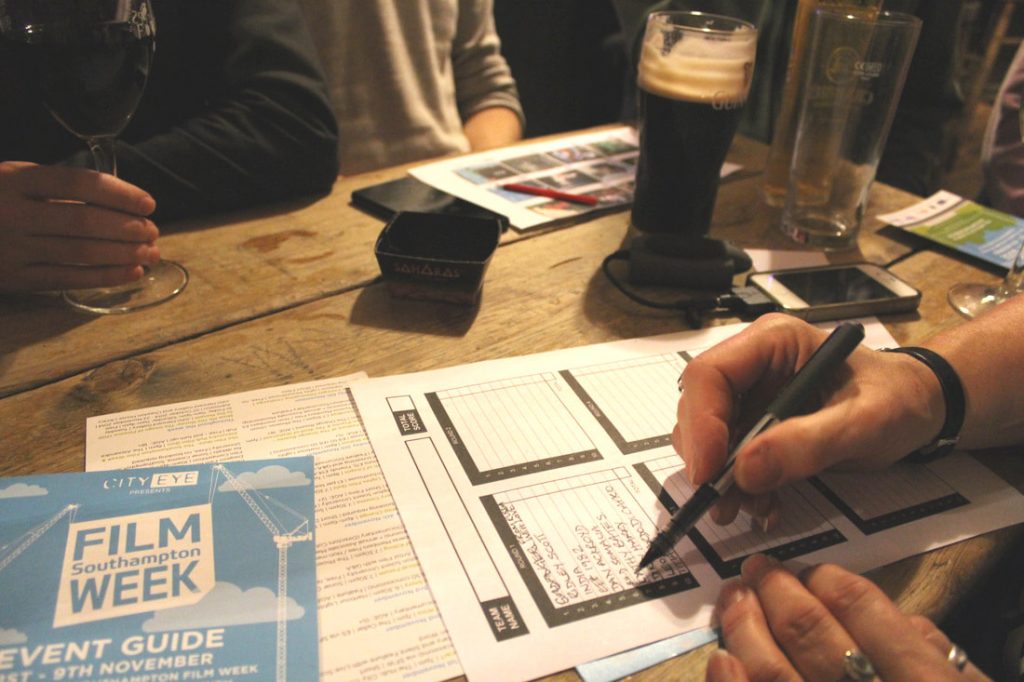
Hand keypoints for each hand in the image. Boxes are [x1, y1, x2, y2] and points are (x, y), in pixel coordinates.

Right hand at [0, 161, 159, 292]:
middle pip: (85, 221)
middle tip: (153, 231)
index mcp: (15, 180)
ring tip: (151, 253)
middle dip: (128, 228)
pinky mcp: (13, 278)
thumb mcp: (13, 178)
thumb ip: (57, 186)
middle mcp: (13, 213)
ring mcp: (12, 248)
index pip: (80, 183)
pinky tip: (130, 272)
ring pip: (80, 252)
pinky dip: (104, 276)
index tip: (148, 203)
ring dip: (124, 254)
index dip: (120, 194)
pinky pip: (66, 278)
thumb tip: (120, 202)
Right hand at [672, 314, 943, 526]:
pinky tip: (768, 506)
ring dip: (724, 480)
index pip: (709, 374)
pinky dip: (742, 488)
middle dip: (708, 459)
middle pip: (699, 407)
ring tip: (757, 508)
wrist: (919, 410)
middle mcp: (751, 365)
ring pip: (708, 438)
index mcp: (771, 342)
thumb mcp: (864, 422)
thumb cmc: (898, 400)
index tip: (709, 473)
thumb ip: (808, 442)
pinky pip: (730, 459)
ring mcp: (751, 396)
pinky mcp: (757, 426)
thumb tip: (744, 470)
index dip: (700, 423)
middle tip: (725, 503)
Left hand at [708, 554, 986, 680]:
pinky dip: (733, 681)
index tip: (808, 569)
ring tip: (734, 599)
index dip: (827, 579)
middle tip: (756, 570)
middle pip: (809, 631)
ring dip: (745, 624)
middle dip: (776, 590)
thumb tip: (907, 623)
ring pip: (774, 669)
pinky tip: (722, 657)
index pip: (866, 611)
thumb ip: (939, 665)